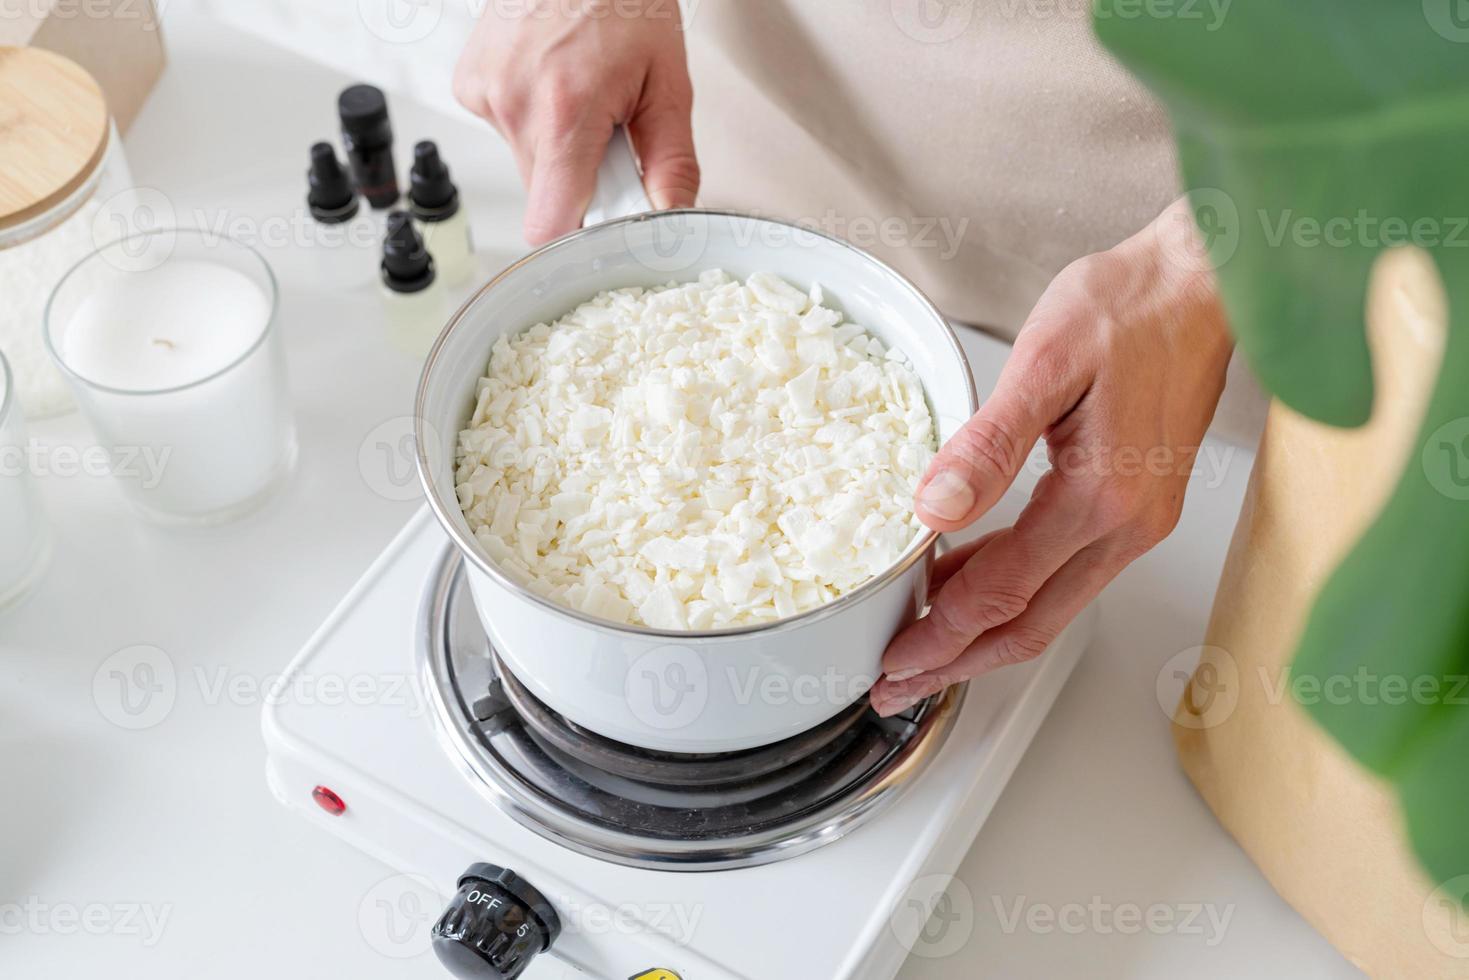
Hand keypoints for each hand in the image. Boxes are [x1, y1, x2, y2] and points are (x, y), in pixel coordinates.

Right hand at [453, 0, 698, 243]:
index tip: (599, 229)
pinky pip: (507, 130)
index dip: (575, 238)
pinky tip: (552, 79)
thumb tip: (671, 215)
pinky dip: (533, 118)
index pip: (548, 224)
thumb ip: (672, 160)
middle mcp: (515, 105)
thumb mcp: (668, 82)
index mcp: (566, 112)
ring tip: (580, 92)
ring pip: (528, 162)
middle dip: (581, 178)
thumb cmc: (625, 0)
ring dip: (557, 146)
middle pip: (546, 194)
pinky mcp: (470, 85)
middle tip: (609, 132)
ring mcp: (486, 93)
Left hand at [870, 198, 1233, 715]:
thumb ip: (989, 442)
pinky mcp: (1138, 506)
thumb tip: (935, 507)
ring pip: (1051, 607)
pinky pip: (1066, 572)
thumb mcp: (1046, 361)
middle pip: (1031, 626)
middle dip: (957, 664)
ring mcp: (1139, 521)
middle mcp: (1128, 526)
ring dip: (984, 635)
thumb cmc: (1131, 306)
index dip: (941, 637)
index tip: (893, 664)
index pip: (1004, 595)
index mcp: (1101, 498)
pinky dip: (1014, 590)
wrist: (1204, 281)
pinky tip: (972, 579)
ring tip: (925, 647)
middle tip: (897, 686)